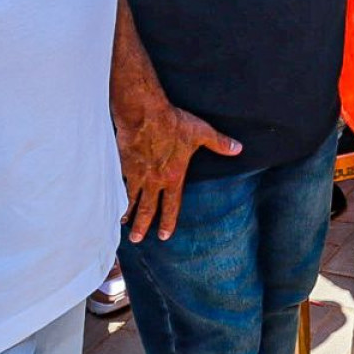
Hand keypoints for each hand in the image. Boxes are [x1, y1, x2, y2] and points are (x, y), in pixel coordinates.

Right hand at [115, 103, 241, 241]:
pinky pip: (121, 184)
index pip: (171, 205)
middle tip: (137, 239)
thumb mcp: (201, 132)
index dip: (168, 221)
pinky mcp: (124, 164)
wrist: (144, 113)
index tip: (164, 235)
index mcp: (173, 177)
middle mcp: (154, 180)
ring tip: (124, 223)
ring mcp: (137, 174)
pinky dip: (118, 194)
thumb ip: (219, 143)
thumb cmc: (174, 122)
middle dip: (142, 225)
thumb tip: (238, 149)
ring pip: (131, 199)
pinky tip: (116, 199)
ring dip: (128, 213)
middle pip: (147, 209)